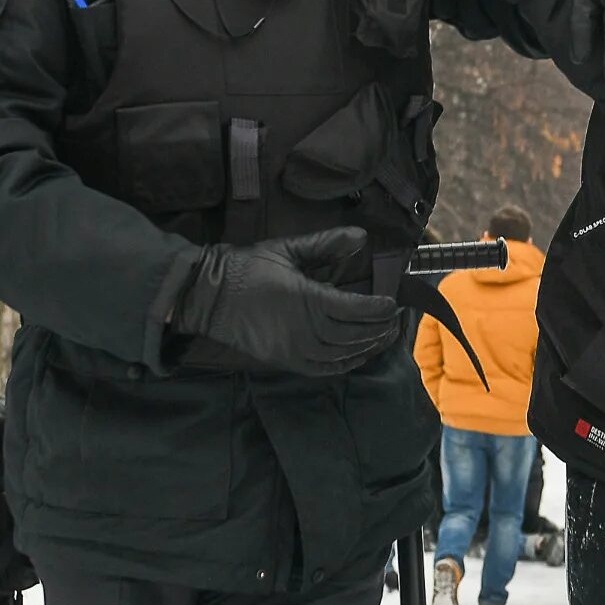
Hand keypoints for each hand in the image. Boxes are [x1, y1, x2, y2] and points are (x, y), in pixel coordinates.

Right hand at [171, 226, 398, 374]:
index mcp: (306, 299)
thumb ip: (326, 243)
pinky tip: (360, 353)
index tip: (393, 301)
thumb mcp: (287, 249)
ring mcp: (295, 350)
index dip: (378, 307)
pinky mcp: (286, 362)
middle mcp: (304, 330)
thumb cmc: (246, 268)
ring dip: (368, 345)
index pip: (355, 308)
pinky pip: (326, 369)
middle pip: (354, 334)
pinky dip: (347, 363)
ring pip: (344, 354)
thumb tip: (361, 235)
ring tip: (385, 334)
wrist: (208, 296)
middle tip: (396, 317)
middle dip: (379, 326)